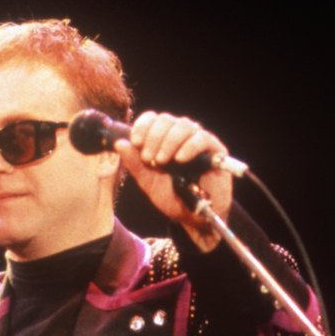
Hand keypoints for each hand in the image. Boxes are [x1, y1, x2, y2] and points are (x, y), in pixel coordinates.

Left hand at [114, 111, 232, 251]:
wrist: (194, 216)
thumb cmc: (172, 196)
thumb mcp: (148, 182)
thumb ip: (134, 163)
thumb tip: (119, 144)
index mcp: (162, 138)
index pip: (151, 119)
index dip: (142, 126)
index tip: (135, 142)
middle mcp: (180, 135)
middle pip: (165, 120)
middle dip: (153, 137)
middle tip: (148, 159)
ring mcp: (198, 140)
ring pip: (183, 125)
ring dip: (169, 141)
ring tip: (161, 161)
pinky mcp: (215, 150)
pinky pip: (202, 138)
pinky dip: (189, 146)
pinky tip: (180, 159)